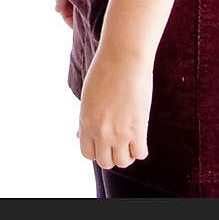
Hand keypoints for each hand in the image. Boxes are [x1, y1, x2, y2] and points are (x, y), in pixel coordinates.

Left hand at [78, 46, 151, 169]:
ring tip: (130, 140)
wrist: (123, 57)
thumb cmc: (105, 71)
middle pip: (105, 162)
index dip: (97, 150)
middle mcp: (100, 130)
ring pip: (123, 162)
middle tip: (118, 141)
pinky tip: (140, 136)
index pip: (87, 153)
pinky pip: (140, 154)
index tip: (104, 141)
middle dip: (111, 154)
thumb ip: (85, 119)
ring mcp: (119, 132)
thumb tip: (78, 135)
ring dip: (127, 154)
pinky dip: (140, 148)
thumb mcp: (88, 96)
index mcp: (85, 121)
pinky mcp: (138, 128)